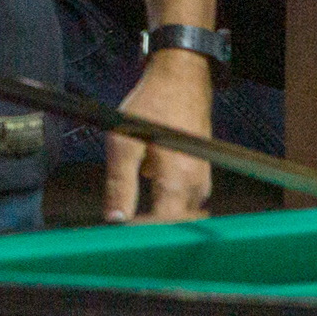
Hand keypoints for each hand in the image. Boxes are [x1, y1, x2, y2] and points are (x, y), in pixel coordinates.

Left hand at [104, 51, 214, 222]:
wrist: (179, 80)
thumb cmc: (153, 105)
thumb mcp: (124, 143)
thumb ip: (120, 184)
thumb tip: (115, 219)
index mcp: (180, 180)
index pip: (161, 227)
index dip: (139, 235)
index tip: (118, 235)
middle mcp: (197, 186)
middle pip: (172, 227)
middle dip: (147, 231)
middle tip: (122, 230)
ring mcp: (202, 183)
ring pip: (178, 217)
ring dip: (156, 220)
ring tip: (132, 216)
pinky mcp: (199, 178)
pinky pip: (182, 204)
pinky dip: (165, 208)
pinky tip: (146, 199)